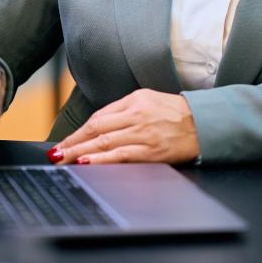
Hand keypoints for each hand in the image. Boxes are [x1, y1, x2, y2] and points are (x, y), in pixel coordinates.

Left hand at [49, 89, 198, 164]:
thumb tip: (96, 126)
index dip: (78, 131)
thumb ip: (124, 111)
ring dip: (80, 152)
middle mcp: (137, 115)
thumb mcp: (149, 101)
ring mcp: (144, 133)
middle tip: (56, 154)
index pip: (99, 117)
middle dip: (72, 143)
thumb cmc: (176, 114)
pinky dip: (102, 159)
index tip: (64, 142)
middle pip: (97, 129)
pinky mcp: (152, 151)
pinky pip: (121, 156)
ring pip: (105, 143)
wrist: (205, 123)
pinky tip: (88, 162)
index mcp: (135, 100)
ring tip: (64, 160)